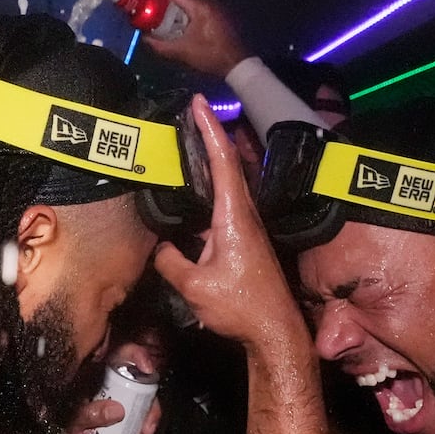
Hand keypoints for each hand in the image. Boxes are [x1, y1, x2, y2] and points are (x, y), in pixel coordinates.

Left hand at [69, 342, 163, 433]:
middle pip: (139, 390)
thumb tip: (117, 411)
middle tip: (146, 431)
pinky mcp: (111, 426)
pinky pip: (130, 431)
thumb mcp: (67, 415)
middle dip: (148, 413)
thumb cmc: (48, 418)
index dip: (139, 357)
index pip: (123, 355)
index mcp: (95, 374)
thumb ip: (89, 411)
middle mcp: (106, 387)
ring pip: (138, 414)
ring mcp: (110, 406)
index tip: (148, 370)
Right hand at [141, 0, 251, 77]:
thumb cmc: (210, 55)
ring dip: (173, 8)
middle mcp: (207, 1)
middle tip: (147, 9)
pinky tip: (176, 24)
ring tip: (158, 17)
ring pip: (187, 2)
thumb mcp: (182, 51)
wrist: (237, 64)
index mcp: (199, 5)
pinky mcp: (216, 15)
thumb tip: (145, 39)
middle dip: (162, 1)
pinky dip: (183, 13)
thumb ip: (161, 45)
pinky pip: (195, 9)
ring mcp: (213, 7)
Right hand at [154, 97, 301, 348]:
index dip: (209, 129)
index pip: (222, 161)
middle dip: (210, 135)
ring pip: (229, 184)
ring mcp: (247, 228)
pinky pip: (226, 204)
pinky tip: (196, 193)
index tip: (198, 102)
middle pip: (228, 164)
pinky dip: (212, 188)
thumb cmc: (241, 308)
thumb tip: (160, 247)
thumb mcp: (194, 286)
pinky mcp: (246, 242)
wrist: (274, 331)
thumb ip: (171, 261)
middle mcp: (245, 216)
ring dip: (212, 160)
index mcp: (234, 217)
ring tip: (189, 143)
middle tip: (191, 112)